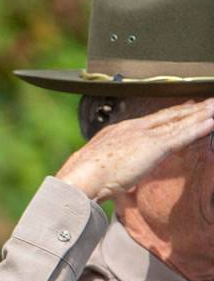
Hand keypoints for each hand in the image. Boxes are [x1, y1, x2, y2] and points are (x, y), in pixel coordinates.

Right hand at [56, 98, 213, 200]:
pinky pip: (182, 135)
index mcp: (119, 132)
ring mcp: (144, 136)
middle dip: (190, 109)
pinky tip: (212, 122)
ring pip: (178, 122)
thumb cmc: (83, 179)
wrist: (79, 178)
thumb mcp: (98, 168)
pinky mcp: (153, 147)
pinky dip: (198, 128)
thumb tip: (117, 179)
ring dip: (201, 114)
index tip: (185, 107)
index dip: (170, 114)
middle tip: (208, 101)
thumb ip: (111, 167)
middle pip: (168, 116)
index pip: (151, 121)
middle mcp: (133, 128)